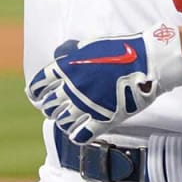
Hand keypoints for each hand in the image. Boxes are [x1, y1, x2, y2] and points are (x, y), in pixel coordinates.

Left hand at [26, 26, 181, 143]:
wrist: (146, 61)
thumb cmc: (119, 50)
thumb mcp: (89, 45)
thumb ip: (70, 52)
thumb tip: (58, 55)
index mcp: (67, 68)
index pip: (38, 85)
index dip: (35, 92)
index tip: (35, 96)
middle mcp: (72, 88)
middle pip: (48, 106)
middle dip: (49, 108)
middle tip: (54, 108)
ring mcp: (87, 105)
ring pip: (62, 123)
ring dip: (62, 122)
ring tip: (67, 120)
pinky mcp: (103, 119)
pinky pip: (81, 135)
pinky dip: (77, 136)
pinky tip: (79, 133)